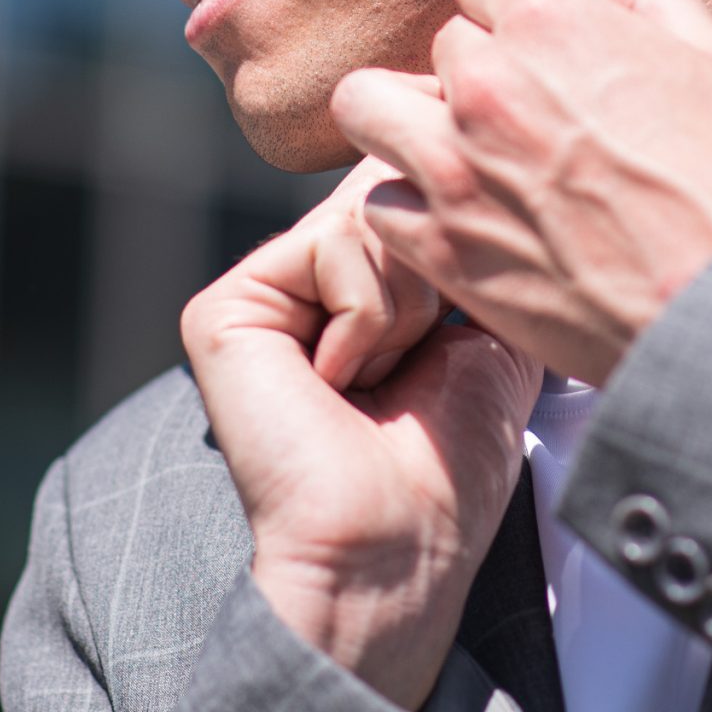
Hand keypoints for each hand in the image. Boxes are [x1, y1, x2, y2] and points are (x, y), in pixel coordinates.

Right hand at [180, 160, 540, 709]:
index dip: (453, 225)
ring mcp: (261, 290)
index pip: (408, 192)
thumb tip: (472, 168)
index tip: (463, 315)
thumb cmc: (447, 464)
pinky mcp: (226, 306)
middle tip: (414, 368)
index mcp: (357, 285)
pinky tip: (337, 385)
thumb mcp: (486, 329)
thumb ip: (467, 246)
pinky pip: (332, 245)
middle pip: (392, 190)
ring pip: (368, 214)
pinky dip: (366, 318)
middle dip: (435, 276)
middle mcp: (303, 278)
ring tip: (375, 382)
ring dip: (405, 309)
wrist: (397, 543)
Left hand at [333, 0, 711, 384]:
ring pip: (367, 105)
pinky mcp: (441, 248)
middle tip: (521, 116)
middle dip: (479, 70)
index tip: (532, 40)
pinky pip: (377, 203)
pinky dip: (409, 211)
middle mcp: (489, 84)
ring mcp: (454, 167)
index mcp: (552, 23)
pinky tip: (460, 224)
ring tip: (453, 152)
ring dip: (406, 120)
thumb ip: (643, 2)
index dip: (512, 5)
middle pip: (441, 44)